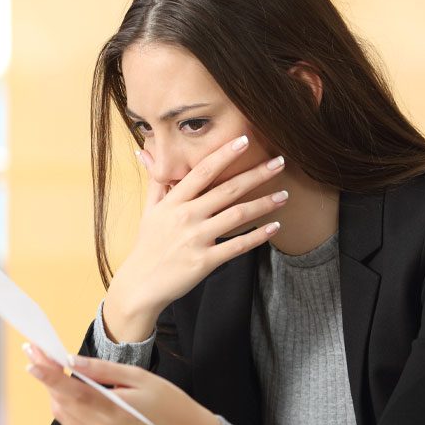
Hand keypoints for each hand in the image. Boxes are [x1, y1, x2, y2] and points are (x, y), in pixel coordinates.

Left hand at [25, 345, 220, 424]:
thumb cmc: (170, 404)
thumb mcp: (140, 378)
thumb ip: (103, 370)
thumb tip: (72, 361)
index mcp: (114, 412)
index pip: (72, 392)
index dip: (49, 376)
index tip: (32, 359)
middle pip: (62, 402)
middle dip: (47, 377)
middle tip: (37, 353)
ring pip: (64, 414)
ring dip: (54, 391)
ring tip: (50, 368)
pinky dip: (66, 406)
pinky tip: (67, 390)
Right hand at [102, 135, 286, 341]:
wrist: (141, 284)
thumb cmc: (147, 246)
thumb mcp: (148, 212)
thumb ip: (156, 182)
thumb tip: (145, 151)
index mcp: (173, 202)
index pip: (202, 171)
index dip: (224, 154)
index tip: (244, 140)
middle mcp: (185, 217)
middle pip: (227, 190)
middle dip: (256, 174)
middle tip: (280, 162)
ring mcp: (196, 239)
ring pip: (237, 216)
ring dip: (264, 203)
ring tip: (284, 195)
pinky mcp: (204, 261)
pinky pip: (237, 246)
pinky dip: (258, 236)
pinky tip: (274, 227)